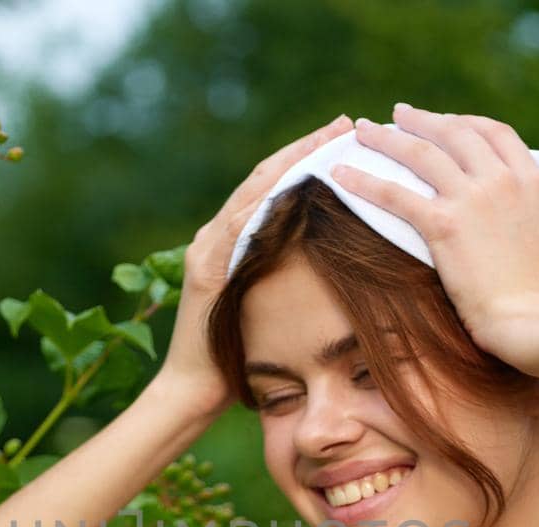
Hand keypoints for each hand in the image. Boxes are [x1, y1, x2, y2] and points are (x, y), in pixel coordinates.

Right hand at [154, 112, 355, 414]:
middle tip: (345, 123)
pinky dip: (265, 205)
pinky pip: (238, 228)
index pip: (274, 186)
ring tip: (328, 142)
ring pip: (253, 194)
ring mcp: (207, 250)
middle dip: (305, 147)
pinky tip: (294, 187)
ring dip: (291, 165)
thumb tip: (334, 258)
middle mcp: (216, 235)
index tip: (345, 134)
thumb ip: (286, 273)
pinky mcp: (206, 271)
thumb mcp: (269, 305)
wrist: (193, 392)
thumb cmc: (238, 358)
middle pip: (265, 177)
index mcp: (233, 239)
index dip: (307, 156)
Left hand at [328, 104, 538, 370]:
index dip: (467, 124)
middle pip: (454, 133)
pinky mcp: (443, 225)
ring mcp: (471, 199)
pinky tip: (339, 174)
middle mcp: (501, 181)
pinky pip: (394, 194)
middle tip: (397, 116)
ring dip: (386, 138)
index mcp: (533, 183)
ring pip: (421, 153)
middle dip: (422, 121)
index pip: (496, 135)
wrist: (536, 324)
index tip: (446, 124)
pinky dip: (363, 180)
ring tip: (361, 131)